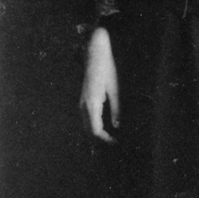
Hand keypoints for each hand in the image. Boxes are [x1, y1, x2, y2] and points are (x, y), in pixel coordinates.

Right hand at [80, 27, 119, 142]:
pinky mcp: (84, 99)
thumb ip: (115, 108)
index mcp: (92, 103)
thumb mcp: (115, 89)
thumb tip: (116, 125)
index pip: (95, 130)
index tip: (116, 143)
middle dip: (100, 139)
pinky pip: (87, 117)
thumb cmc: (107, 69)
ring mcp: (81, 102)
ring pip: (86, 125)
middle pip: (88, 130)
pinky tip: (105, 127)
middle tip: (116, 143)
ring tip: (112, 138)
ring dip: (97, 133)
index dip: (104, 139)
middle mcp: (83, 105)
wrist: (94, 54)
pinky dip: (95, 125)